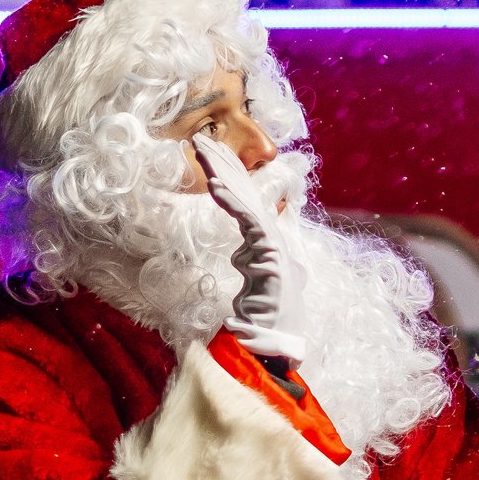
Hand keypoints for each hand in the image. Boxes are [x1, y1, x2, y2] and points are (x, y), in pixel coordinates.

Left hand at [196, 134, 304, 363]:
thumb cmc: (266, 318)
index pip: (243, 199)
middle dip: (222, 162)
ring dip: (222, 172)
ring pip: (245, 199)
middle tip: (200, 138)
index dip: (227, 174)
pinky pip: (248, 220)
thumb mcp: (252, 284)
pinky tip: (215, 184)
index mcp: (264, 240)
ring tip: (203, 150)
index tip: (208, 154)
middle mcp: (271, 236)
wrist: (278, 342)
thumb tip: (241, 255)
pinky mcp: (271, 253)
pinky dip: (232, 201)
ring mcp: (273, 243)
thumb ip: (248, 264)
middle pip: (243, 191)